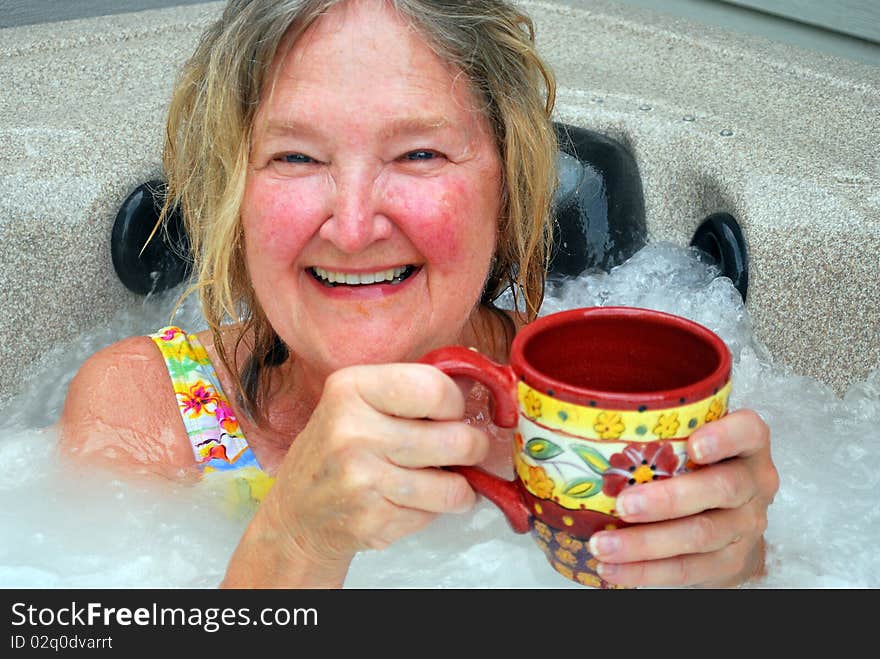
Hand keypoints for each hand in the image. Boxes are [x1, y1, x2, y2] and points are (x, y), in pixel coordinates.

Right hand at [224, 363, 488, 586]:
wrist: (297, 513)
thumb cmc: (337, 448)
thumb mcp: (359, 402)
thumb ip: (410, 389)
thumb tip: (476, 382)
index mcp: (351, 389)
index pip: (435, 389)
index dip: (455, 403)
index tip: (452, 412)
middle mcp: (352, 432)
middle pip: (454, 440)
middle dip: (474, 446)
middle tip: (469, 448)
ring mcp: (361, 481)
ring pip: (452, 486)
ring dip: (461, 485)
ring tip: (451, 479)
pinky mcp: (372, 522)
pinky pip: (433, 514)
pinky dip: (435, 509)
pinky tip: (417, 500)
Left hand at [586, 408, 778, 587]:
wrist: (729, 520)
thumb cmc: (693, 466)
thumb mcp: (684, 439)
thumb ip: (649, 427)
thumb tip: (559, 409)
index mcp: (746, 446)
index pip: (748, 432)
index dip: (725, 437)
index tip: (694, 444)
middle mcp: (753, 483)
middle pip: (720, 489)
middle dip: (668, 500)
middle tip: (623, 505)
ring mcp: (745, 525)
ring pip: (700, 535)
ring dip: (646, 544)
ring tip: (603, 545)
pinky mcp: (730, 562)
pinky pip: (688, 570)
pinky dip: (647, 572)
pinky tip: (613, 569)